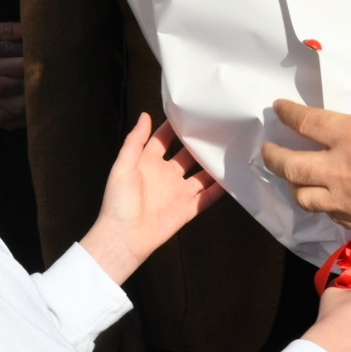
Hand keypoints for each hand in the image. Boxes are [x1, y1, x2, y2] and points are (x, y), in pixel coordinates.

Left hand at [80, 114, 225, 283]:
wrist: (124, 237)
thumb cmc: (118, 202)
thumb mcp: (123, 166)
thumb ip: (135, 141)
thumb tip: (145, 116)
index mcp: (147, 163)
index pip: (163, 140)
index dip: (174, 128)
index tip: (189, 114)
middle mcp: (165, 175)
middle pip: (186, 155)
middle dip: (199, 144)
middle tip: (215, 130)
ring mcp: (178, 192)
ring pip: (201, 175)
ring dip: (212, 165)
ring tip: (228, 151)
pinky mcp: (188, 209)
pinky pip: (207, 197)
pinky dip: (220, 189)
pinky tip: (232, 178)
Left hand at [263, 46, 350, 233]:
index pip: (306, 122)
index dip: (287, 114)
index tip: (278, 109)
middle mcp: (342, 170)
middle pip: (291, 167)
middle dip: (274, 157)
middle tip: (268, 151)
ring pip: (305, 198)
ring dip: (294, 187)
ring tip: (293, 179)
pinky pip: (332, 217)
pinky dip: (323, 207)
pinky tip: (327, 201)